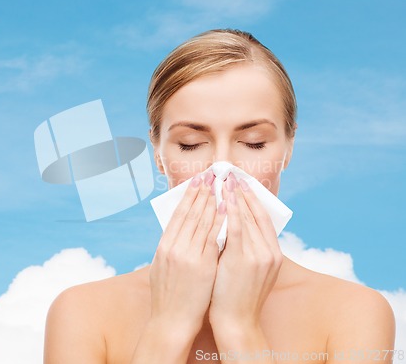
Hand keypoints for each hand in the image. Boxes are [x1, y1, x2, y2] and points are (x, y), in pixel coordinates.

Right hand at [149, 170, 226, 336]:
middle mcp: (174, 247)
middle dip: (201, 193)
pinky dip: (220, 222)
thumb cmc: (167, 296)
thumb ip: (171, 247)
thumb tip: (180, 230)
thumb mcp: (162, 267)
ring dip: (212, 201)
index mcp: (163, 246)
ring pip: (202, 222)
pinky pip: (213, 238)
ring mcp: (188, 256)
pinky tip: (226, 209)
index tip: (196, 181)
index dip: (187, 196)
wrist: (170, 321)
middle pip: (190, 213)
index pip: (177, 214)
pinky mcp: (202, 266)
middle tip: (210, 176)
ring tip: (220, 186)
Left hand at [209, 173, 282, 331]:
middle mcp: (270, 251)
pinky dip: (231, 210)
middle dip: (244, 192)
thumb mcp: (251, 270)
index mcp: (273, 253)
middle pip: (257, 213)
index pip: (264, 218)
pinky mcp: (243, 259)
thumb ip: (247, 248)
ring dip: (235, 196)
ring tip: (225, 180)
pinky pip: (236, 228)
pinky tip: (223, 197)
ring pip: (247, 217)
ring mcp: (258, 255)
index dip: (253, 199)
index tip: (243, 183)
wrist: (236, 322)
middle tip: (233, 174)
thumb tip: (234, 225)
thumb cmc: (237, 296)